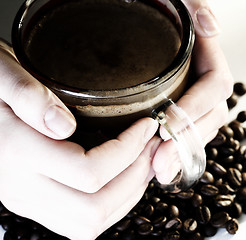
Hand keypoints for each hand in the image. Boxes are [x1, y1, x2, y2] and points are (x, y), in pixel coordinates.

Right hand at [0, 43, 159, 239]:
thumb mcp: (3, 75)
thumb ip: (26, 96)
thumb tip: (63, 125)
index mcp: (17, 152)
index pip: (89, 171)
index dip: (128, 151)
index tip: (146, 127)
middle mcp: (23, 187)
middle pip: (94, 207)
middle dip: (135, 177)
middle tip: (151, 147)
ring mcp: (29, 201)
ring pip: (90, 224)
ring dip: (127, 195)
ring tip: (143, 163)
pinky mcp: (36, 204)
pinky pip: (80, 224)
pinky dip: (112, 205)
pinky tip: (123, 179)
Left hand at [152, 0, 233, 183]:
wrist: (129, 18)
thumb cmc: (155, 10)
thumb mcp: (177, 2)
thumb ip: (194, 7)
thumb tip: (210, 26)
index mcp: (207, 59)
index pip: (214, 86)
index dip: (195, 107)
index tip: (166, 124)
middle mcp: (202, 82)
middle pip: (209, 116)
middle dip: (186, 141)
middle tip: (159, 162)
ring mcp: (191, 98)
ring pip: (199, 130)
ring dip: (181, 153)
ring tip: (158, 171)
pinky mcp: (177, 111)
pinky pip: (186, 135)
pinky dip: (175, 152)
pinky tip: (158, 167)